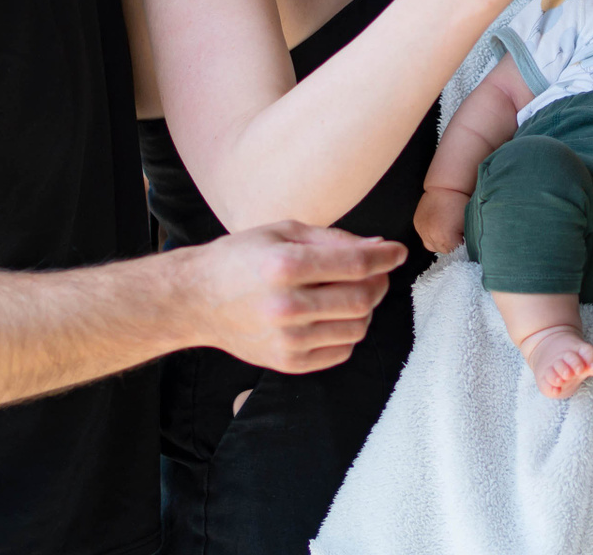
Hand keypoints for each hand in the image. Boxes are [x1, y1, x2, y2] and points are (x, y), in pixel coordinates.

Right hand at [193, 221, 406, 373]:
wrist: (195, 300)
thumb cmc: (239, 258)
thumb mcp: (283, 231)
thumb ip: (334, 239)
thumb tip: (378, 245)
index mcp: (285, 266)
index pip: (355, 265)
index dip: (385, 257)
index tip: (397, 252)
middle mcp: (286, 306)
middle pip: (361, 299)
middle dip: (379, 282)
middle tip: (377, 272)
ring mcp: (286, 339)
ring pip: (356, 327)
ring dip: (366, 308)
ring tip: (354, 293)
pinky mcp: (286, 362)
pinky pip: (340, 351)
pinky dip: (348, 333)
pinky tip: (336, 316)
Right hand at [414, 188, 468, 254]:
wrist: (445, 187)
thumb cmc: (461, 203)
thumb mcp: (468, 224)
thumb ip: (465, 240)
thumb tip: (464, 247)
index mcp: (446, 238)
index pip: (454, 252)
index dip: (460, 245)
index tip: (463, 238)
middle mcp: (431, 237)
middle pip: (442, 250)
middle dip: (450, 244)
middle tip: (456, 233)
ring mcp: (422, 230)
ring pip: (432, 245)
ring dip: (439, 240)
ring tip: (446, 229)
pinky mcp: (417, 224)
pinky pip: (424, 236)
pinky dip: (431, 233)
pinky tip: (438, 225)